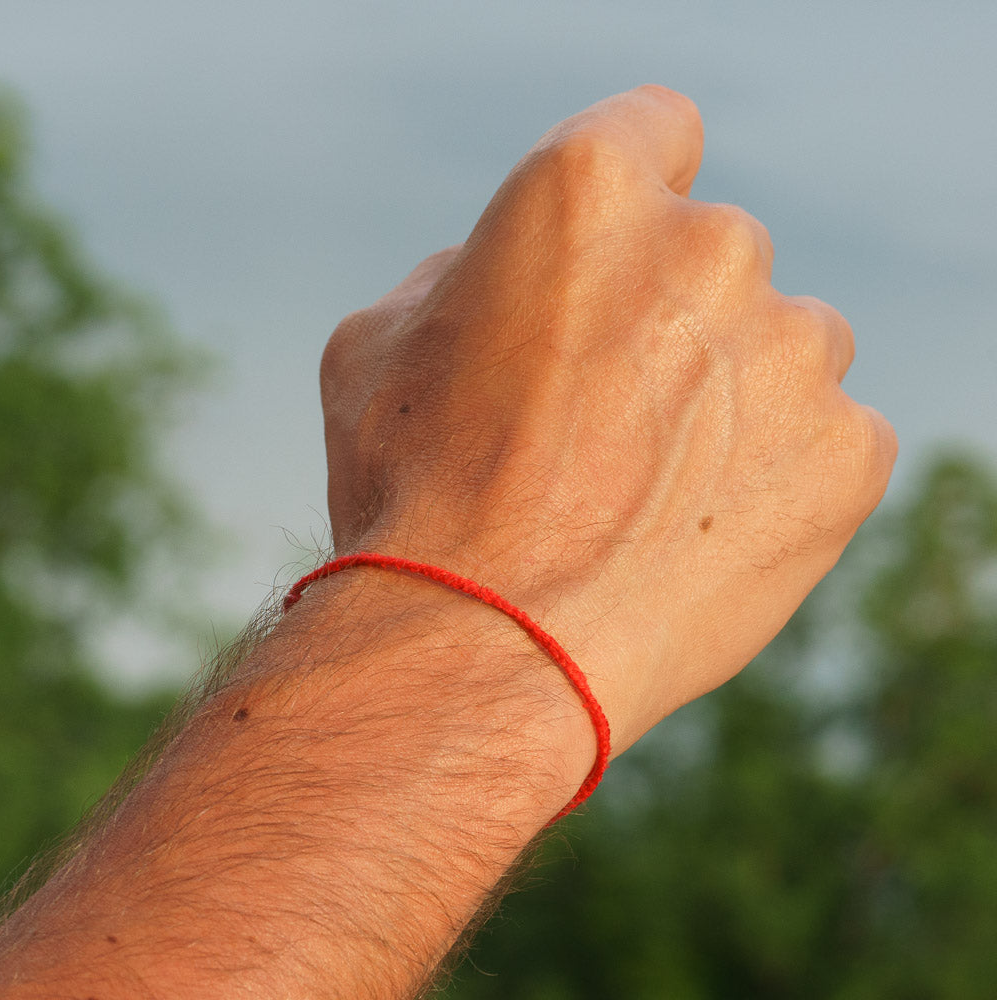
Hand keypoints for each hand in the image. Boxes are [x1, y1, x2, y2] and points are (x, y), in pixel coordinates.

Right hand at [319, 85, 895, 753]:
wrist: (485, 651)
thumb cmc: (416, 495)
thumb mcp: (378, 349)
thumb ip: (461, 281)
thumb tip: (497, 283)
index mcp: (589, 192)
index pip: (656, 129)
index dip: (632, 193)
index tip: (617, 258)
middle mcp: (712, 246)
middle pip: (720, 252)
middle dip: (673, 315)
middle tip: (610, 416)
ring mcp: (794, 351)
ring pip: (784, 345)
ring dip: (736, 393)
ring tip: (654, 490)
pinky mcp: (848, 454)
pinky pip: (830, 437)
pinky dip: (780, 474)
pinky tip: (702, 531)